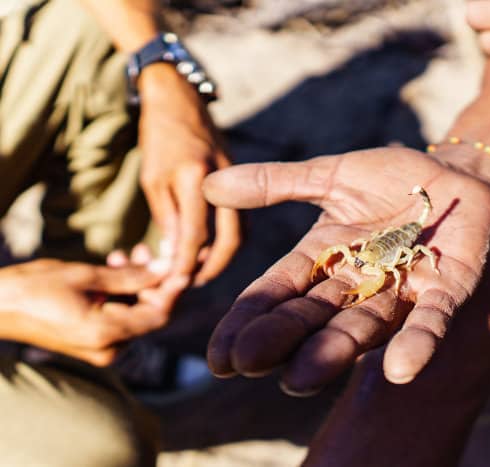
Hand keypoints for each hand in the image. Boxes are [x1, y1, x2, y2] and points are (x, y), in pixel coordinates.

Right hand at [0, 259, 186, 365]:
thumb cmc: (34, 288)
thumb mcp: (86, 275)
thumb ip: (131, 276)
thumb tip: (166, 268)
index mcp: (107, 335)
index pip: (159, 314)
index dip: (174, 287)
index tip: (183, 261)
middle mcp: (108, 347)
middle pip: (151, 313)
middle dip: (156, 280)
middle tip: (155, 250)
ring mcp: (100, 345)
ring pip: (136, 310)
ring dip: (138, 282)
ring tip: (130, 254)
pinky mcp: (92, 338)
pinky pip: (119, 314)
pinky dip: (123, 292)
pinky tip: (116, 265)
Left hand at [138, 64, 240, 284]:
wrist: (179, 99)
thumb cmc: (158, 138)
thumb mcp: (153, 179)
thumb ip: (168, 218)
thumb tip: (178, 255)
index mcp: (196, 177)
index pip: (196, 234)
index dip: (186, 263)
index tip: (176, 282)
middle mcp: (224, 178)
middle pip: (232, 237)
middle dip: (215, 266)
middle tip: (195, 281)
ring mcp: (238, 176)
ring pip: (243, 229)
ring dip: (225, 255)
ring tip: (202, 268)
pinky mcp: (242, 176)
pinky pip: (242, 216)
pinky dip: (230, 237)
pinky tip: (213, 245)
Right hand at [204, 147, 489, 393]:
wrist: (456, 172)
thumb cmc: (392, 178)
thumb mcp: (330, 176)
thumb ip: (276, 184)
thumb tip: (209, 185)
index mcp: (324, 257)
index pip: (278, 293)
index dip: (249, 321)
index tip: (220, 357)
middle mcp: (357, 283)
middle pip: (313, 316)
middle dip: (282, 340)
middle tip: (248, 364)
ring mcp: (401, 290)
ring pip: (362, 327)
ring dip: (333, 353)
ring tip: (298, 381)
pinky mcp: (446, 289)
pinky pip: (430, 321)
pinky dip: (416, 345)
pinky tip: (400, 372)